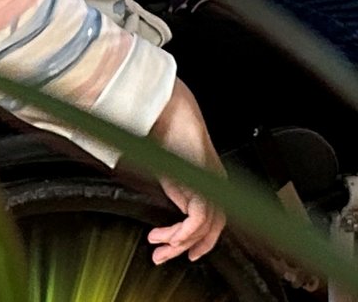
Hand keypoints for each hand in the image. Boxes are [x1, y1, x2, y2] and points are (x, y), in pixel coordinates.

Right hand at [146, 80, 225, 262]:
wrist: (162, 101)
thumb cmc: (159, 121)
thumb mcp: (157, 160)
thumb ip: (160, 179)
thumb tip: (144, 192)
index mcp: (201, 176)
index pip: (208, 215)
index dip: (197, 237)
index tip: (175, 248)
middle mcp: (210, 180)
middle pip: (213, 225)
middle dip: (189, 246)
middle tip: (164, 256)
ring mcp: (209, 180)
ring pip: (208, 225)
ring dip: (183, 243)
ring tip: (160, 248)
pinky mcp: (203, 178)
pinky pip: (201, 217)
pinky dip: (185, 232)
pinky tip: (167, 236)